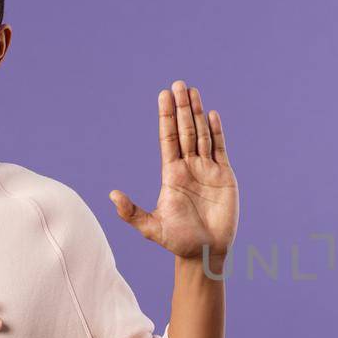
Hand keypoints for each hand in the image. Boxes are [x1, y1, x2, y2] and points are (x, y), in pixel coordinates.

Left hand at [109, 79, 239, 265]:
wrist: (206, 253)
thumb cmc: (178, 242)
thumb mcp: (151, 227)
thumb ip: (132, 212)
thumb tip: (112, 195)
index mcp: (171, 174)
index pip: (168, 138)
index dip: (166, 116)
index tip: (164, 95)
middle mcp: (189, 167)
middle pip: (185, 131)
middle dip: (182, 108)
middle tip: (179, 84)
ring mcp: (207, 170)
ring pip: (202, 135)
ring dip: (198, 113)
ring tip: (193, 91)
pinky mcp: (225, 176)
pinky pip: (220, 149)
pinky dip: (217, 132)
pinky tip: (212, 115)